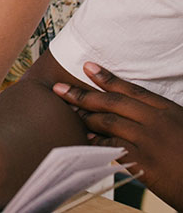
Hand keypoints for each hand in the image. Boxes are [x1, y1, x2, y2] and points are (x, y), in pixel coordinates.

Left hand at [54, 62, 182, 208]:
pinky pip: (112, 147)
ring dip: (86, 117)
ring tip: (69, 111)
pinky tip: (85, 139)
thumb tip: (132, 110)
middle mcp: (157, 122)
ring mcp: (149, 141)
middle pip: (113, 103)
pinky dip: (96, 142)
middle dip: (83, 95)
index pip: (132, 90)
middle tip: (60, 89)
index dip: (106, 78)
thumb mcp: (181, 124)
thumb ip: (157, 116)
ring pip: (109, 122)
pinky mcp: (144, 162)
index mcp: (168, 110)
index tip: (87, 67)